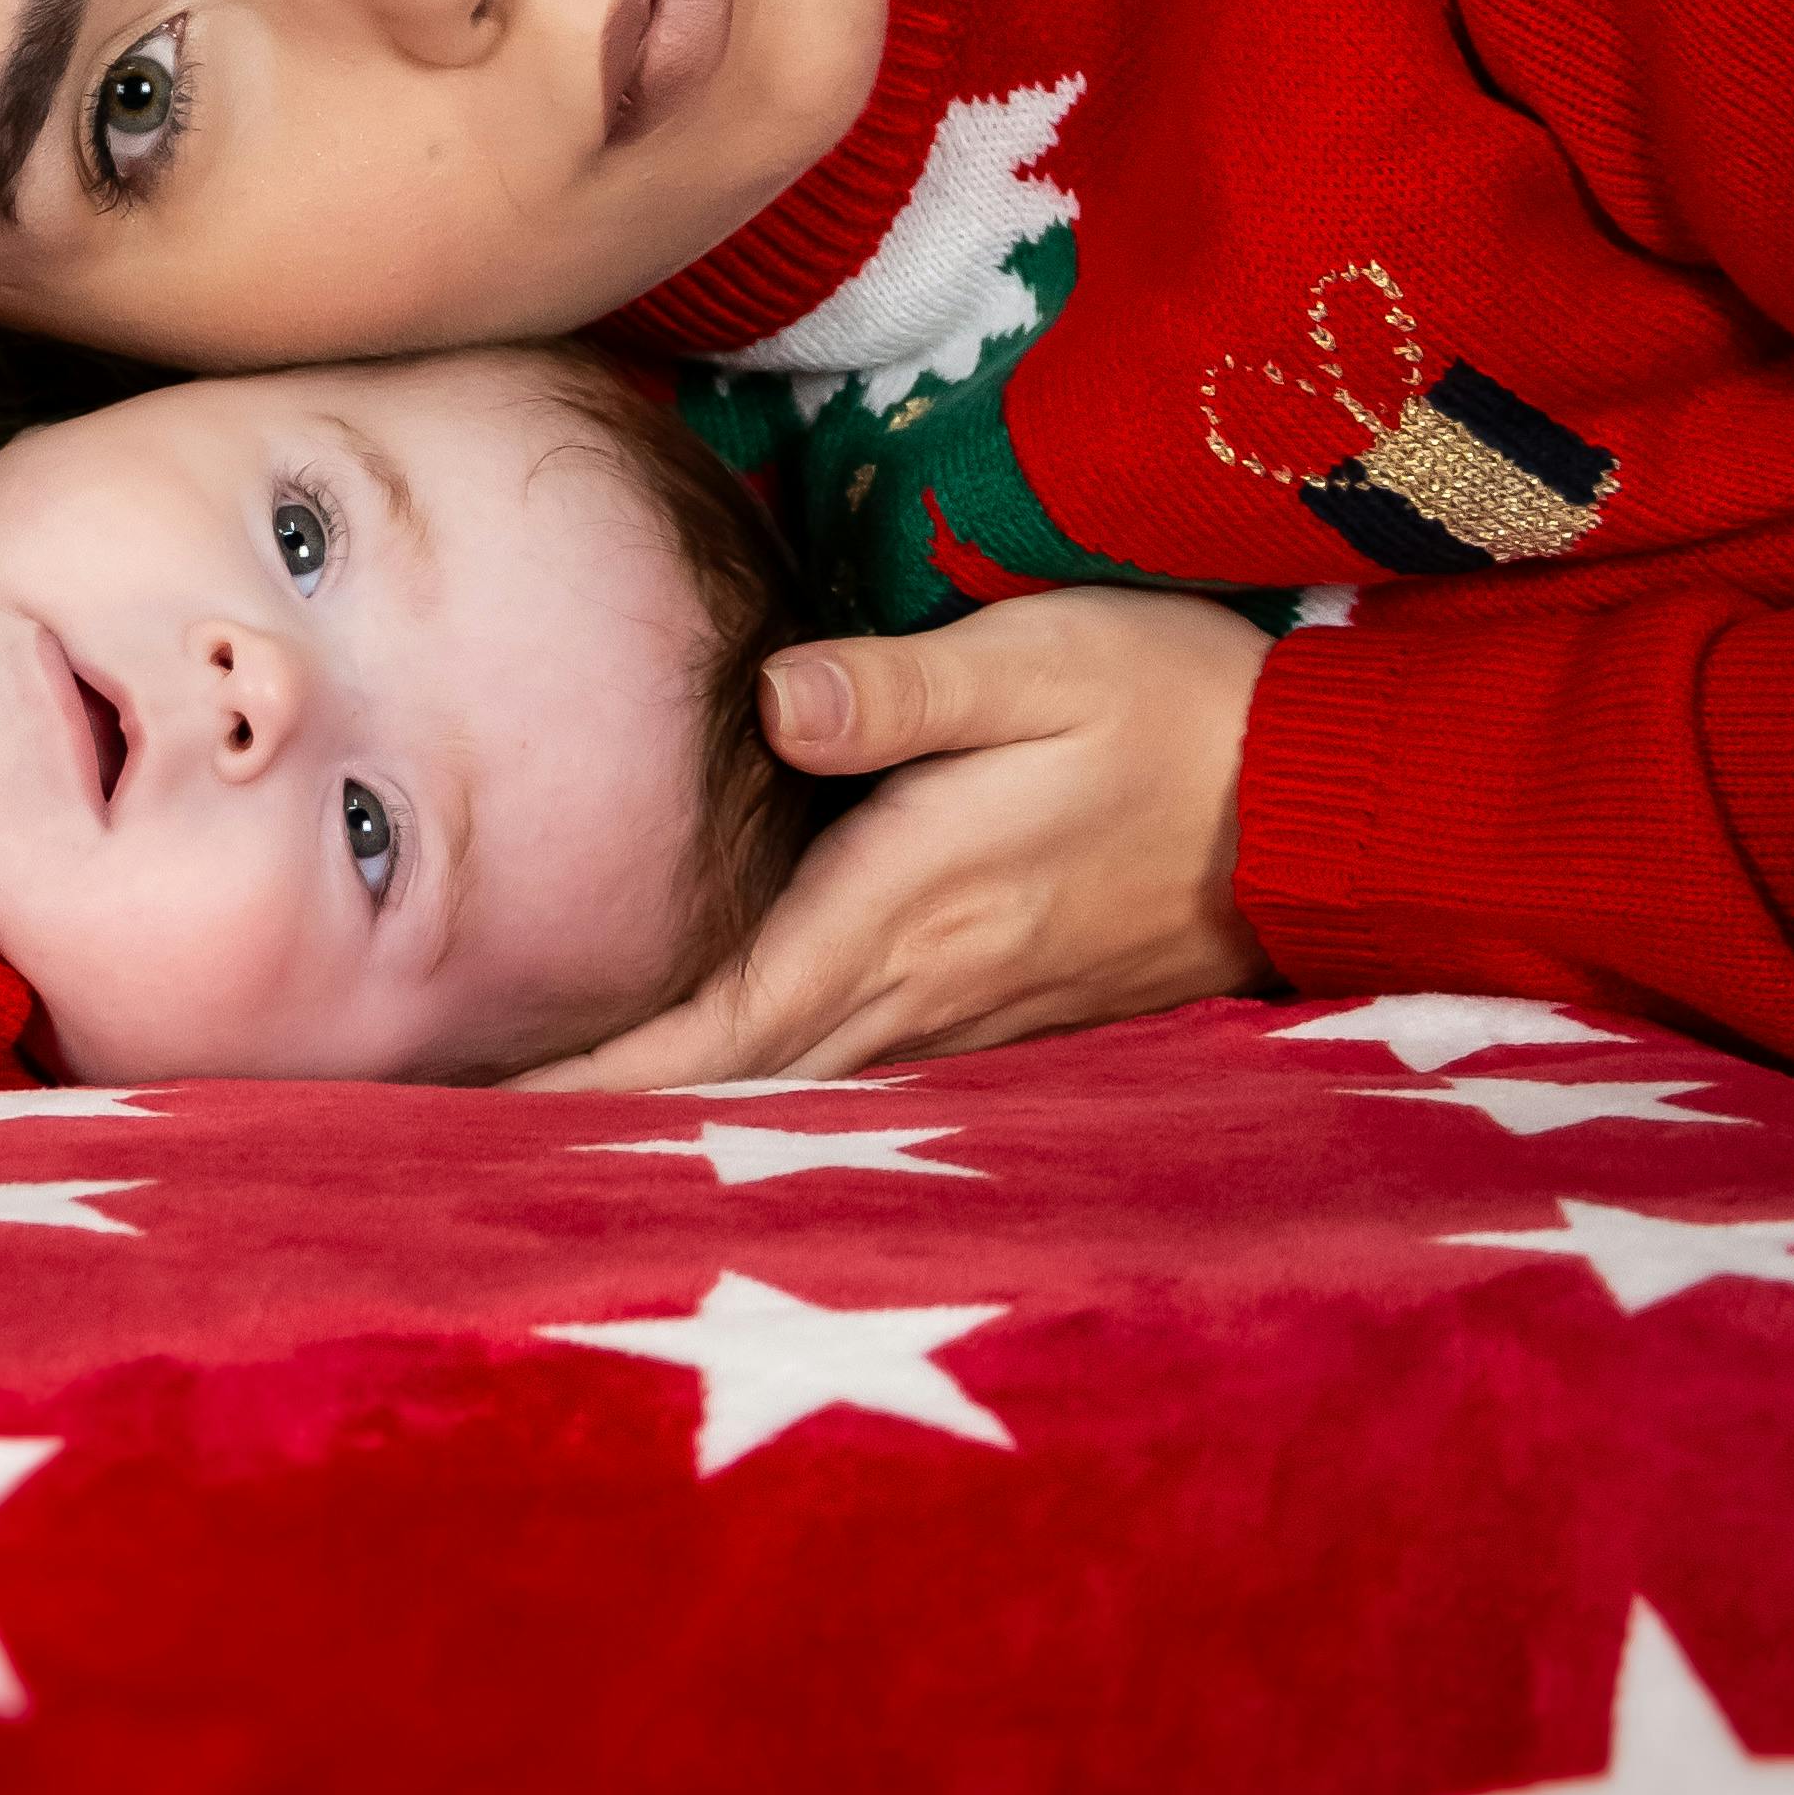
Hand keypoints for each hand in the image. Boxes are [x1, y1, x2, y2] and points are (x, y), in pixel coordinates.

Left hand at [526, 590, 1271, 1090]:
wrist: (1324, 804)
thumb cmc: (1169, 705)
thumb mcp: (1039, 659)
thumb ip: (903, 687)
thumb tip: (773, 698)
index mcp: (902, 909)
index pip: (719, 1022)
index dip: (599, 1074)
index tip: (484, 1110)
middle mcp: (924, 988)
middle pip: (735, 1080)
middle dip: (606, 1115)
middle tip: (468, 1135)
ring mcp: (971, 1015)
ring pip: (796, 1090)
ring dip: (682, 1113)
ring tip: (559, 1121)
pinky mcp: (1009, 1011)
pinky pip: (861, 1075)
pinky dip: (771, 1090)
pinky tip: (723, 1082)